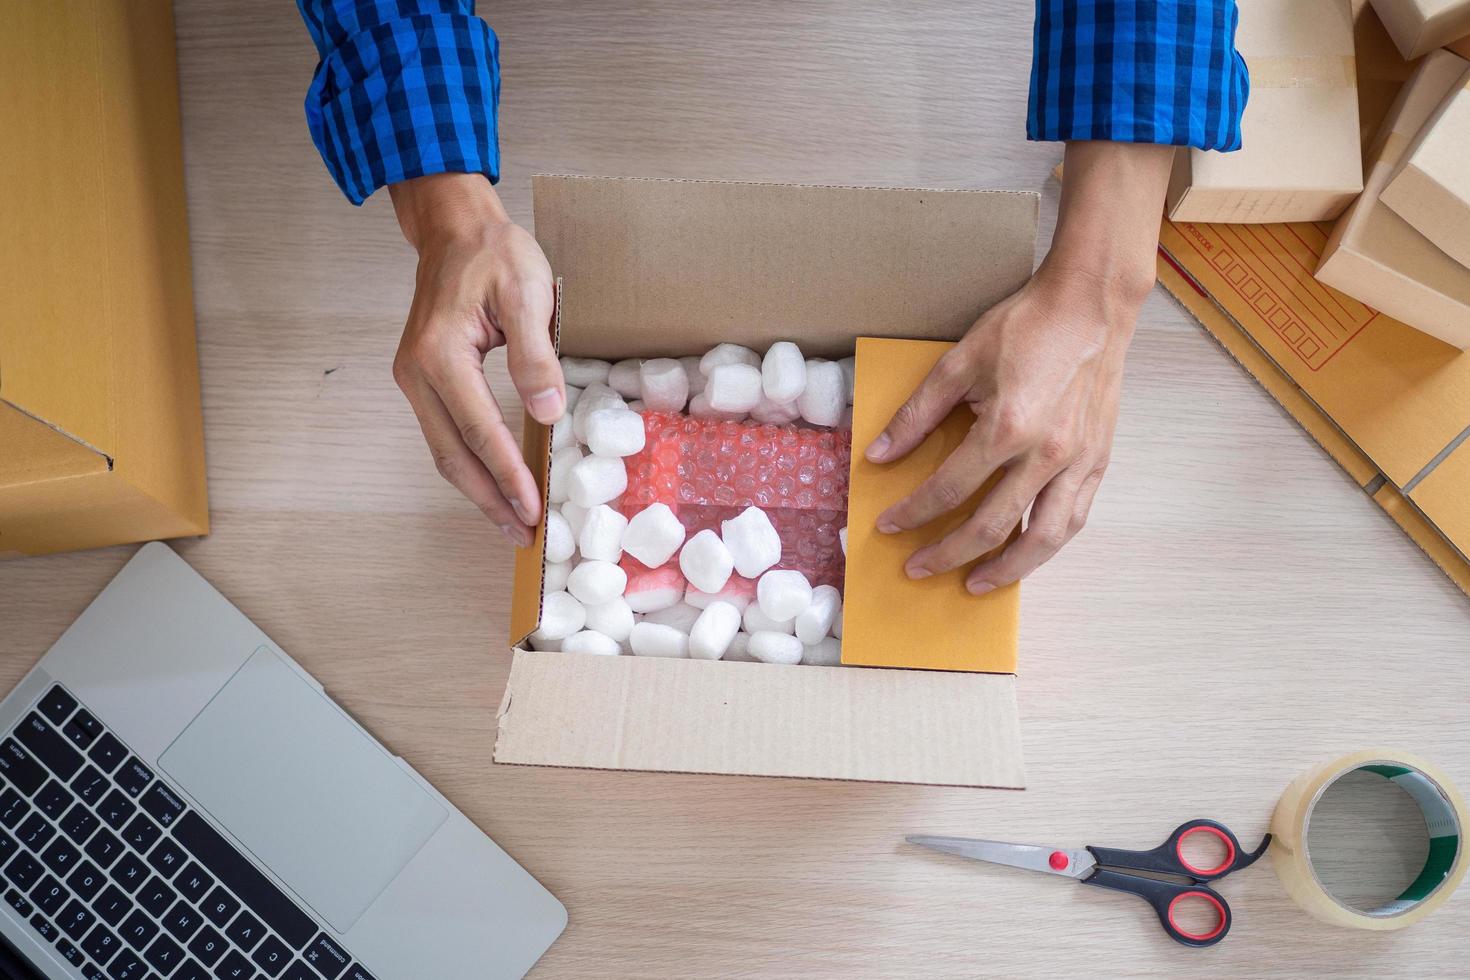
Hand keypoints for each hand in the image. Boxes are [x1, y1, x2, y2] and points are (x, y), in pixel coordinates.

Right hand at [388, 173, 562, 546]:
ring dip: (477, 490)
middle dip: (488, 500)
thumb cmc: (494, 253)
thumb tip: (548, 414)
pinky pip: (445, 433)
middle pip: (452, 455)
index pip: (479, 429)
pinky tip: (495, 484)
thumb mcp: (528, 293)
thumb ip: (536, 357)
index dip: (508, 473)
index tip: (532, 508)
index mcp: (441, 353)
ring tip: (510, 522)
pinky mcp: (422, 379)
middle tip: (522, 535)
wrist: (454, 227)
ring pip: (444, 450)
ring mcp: (413, 378)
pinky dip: (470, 464)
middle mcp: (416, 372)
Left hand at [866, 141, 1174, 592]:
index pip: (949, 489)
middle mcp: (1046, 455)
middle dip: (947, 554)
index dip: (913, 513)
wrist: (1091, 306)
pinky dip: (1047, 546)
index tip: (889, 526)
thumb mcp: (959, 362)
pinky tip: (1025, 555)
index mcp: (1007, 428)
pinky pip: (1073, 519)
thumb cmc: (1026, 327)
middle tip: (917, 568)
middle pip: (990, 526)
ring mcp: (1078, 463)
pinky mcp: (1098, 462)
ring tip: (974, 584)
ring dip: (1004, 570)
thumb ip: (917, 415)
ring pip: (1042, 539)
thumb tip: (880, 455)